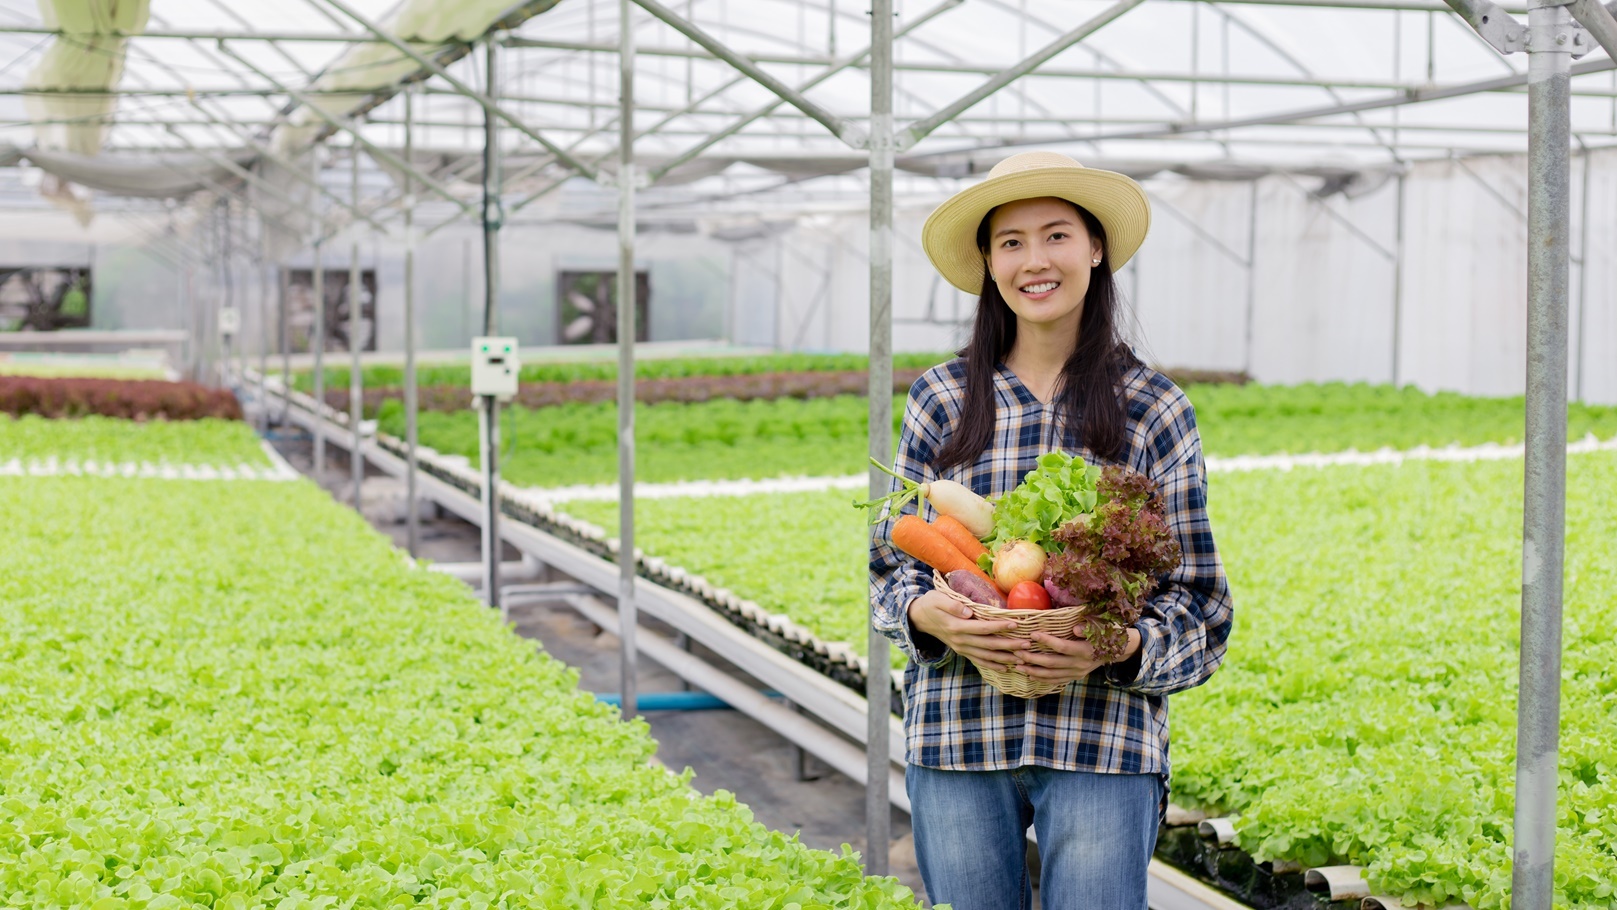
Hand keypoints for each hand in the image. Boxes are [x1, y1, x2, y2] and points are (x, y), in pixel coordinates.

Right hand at [907, 590, 1028, 670]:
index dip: (1000, 627)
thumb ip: (953, 605)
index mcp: (956, 627)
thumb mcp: (938, 599)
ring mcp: (962, 648)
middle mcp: (961, 641)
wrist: (919, 618)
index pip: (983, 628)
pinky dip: (993, 665)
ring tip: (1023, 658)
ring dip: (1005, 658)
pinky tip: (1007, 667)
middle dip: (1009, 646)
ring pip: (987, 656)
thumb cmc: (931, 604)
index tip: (1016, 625)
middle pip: (989, 645)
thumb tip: (969, 610)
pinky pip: (979, 661)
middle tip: (1028, 644)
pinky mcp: (962, 651)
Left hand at [1011, 629, 1142, 686]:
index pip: (1062, 647)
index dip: (1047, 641)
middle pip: (1053, 663)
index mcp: (1085, 650)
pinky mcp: (1075, 677)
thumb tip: (1076, 628)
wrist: (1117, 649)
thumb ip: (1088, 627)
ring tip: (1018, 665)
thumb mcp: (1101, 626)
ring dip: (1034, 670)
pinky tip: (1029, 674)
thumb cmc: (1106, 632)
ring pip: (1052, 674)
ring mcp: (1077, 672)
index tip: (1032, 634)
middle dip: (1033, 658)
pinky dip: (1042, 678)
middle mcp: (1080, 664)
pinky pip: (1056, 680)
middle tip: (1017, 652)